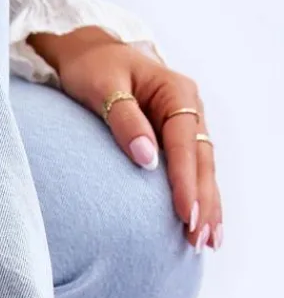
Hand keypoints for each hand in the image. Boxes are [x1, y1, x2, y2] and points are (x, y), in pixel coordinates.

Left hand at [29, 27, 220, 250]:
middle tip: (199, 239)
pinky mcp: (176, 139)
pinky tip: (202, 224)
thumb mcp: (103, 88)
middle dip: (203, 202)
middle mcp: (188, 108)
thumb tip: (147, 159)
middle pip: (202, 161)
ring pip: (203, 169)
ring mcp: (185, 125)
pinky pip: (193, 170)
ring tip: (208, 241)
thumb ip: (125, 121)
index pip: (184, 143)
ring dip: (207, 206)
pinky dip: (198, 197)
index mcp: (176, 92)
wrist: (88, 55)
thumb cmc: (93, 68)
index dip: (186, 181)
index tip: (185, 214)